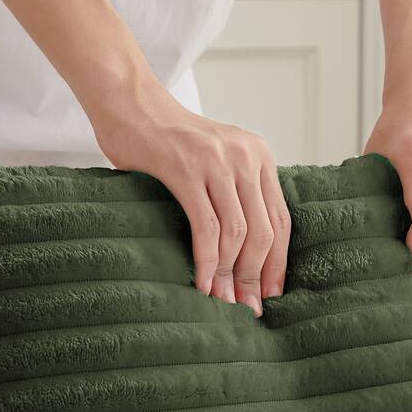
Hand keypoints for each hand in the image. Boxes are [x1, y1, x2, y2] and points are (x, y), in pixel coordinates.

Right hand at [92, 75, 289, 316]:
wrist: (130, 104)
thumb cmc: (169, 141)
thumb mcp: (216, 160)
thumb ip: (235, 192)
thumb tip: (244, 255)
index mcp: (259, 156)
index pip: (281, 219)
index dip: (278, 262)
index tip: (272, 293)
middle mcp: (246, 157)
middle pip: (264, 231)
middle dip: (256, 276)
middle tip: (248, 308)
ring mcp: (218, 162)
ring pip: (238, 233)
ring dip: (230, 276)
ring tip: (224, 304)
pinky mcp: (187, 169)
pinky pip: (206, 227)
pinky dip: (206, 261)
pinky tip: (201, 284)